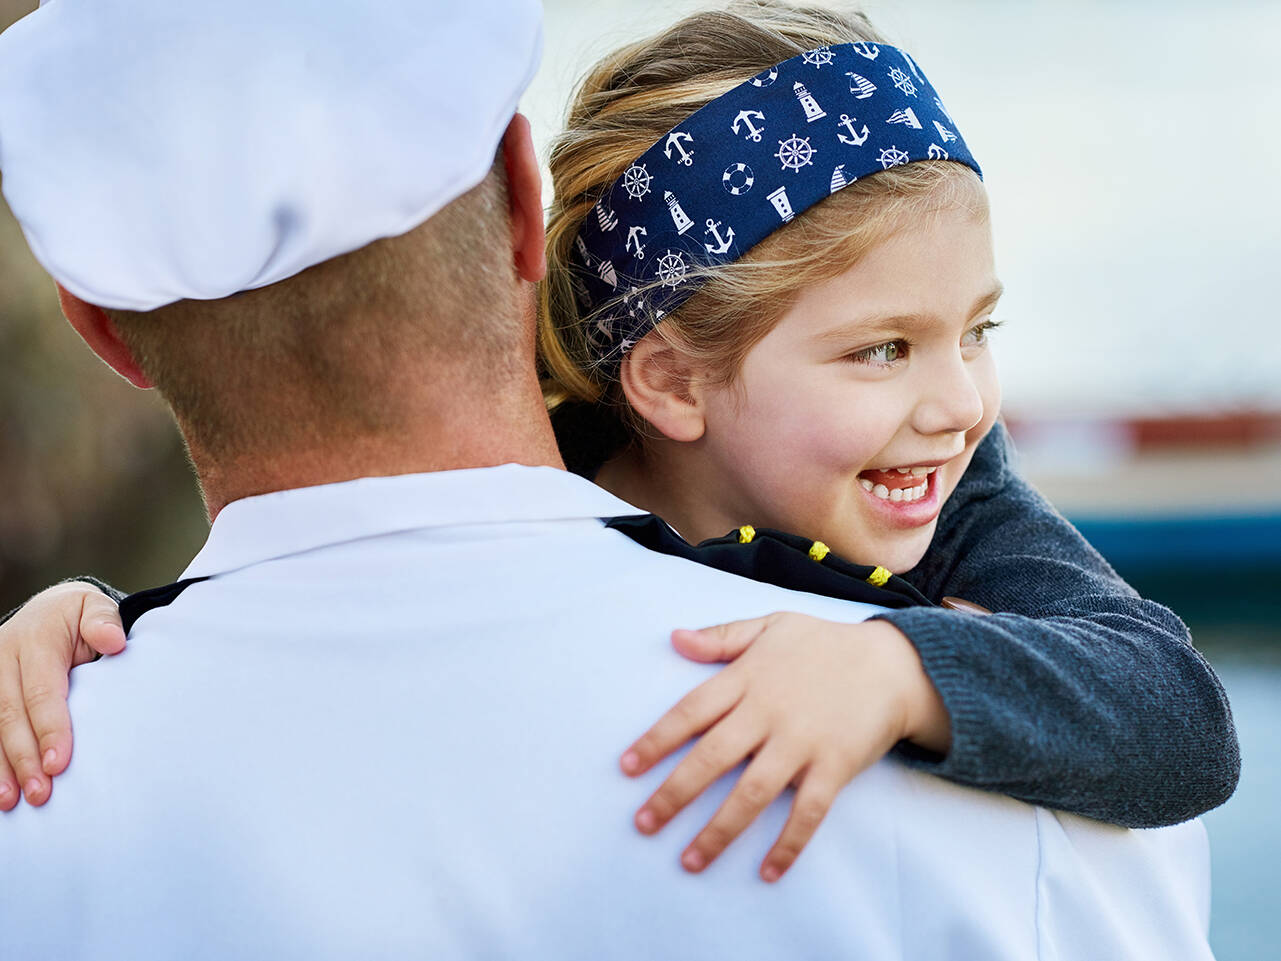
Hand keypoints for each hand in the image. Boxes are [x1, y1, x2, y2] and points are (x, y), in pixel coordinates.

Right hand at [0, 582, 124, 809]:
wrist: (45, 610)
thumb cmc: (78, 617)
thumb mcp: (93, 608)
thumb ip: (103, 622)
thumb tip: (114, 641)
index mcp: (35, 640)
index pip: (42, 691)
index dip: (49, 728)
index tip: (58, 763)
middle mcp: (4, 660)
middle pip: (10, 716)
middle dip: (24, 758)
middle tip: (41, 793)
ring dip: (2, 767)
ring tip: (13, 801)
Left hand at [619, 613, 948, 881]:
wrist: (894, 663)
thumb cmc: (825, 644)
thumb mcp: (771, 626)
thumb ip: (722, 637)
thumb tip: (674, 639)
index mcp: (748, 679)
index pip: (690, 712)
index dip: (656, 741)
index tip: (626, 768)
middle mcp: (769, 713)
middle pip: (712, 758)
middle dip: (674, 794)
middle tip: (643, 824)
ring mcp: (802, 742)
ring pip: (751, 793)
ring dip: (719, 830)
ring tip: (690, 859)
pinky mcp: (834, 766)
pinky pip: (808, 813)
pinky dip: (788, 844)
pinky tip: (767, 872)